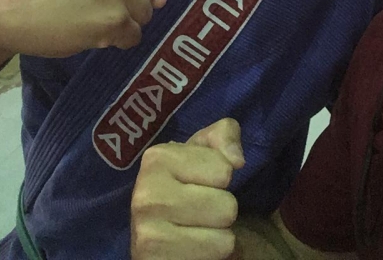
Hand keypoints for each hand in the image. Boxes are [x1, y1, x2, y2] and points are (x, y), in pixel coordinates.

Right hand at [131, 118, 244, 259]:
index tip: (200, 182)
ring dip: (218, 237)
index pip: (224, 169)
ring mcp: (147, 235)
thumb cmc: (188, 185)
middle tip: (200, 211)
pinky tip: (190, 250)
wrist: (158, 235)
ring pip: (224, 239)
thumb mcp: (205, 151)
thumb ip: (225, 135)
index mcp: (156, 159)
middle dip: (221, 210)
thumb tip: (237, 160)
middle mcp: (145, 195)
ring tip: (196, 231)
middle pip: (226, 206)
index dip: (221, 177)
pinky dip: (210, 258)